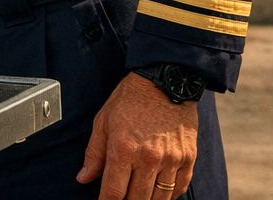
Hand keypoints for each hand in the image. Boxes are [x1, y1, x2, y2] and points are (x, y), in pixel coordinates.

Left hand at [76, 71, 197, 198]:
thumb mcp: (103, 121)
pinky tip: (157, 192)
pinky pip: (179, 188)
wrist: (164, 83)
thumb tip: (83, 178)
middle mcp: (149, 158)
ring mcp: (172, 160)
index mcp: (124, 148)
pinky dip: (169, 195)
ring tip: (137, 197)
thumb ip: (94, 153)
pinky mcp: (189, 159)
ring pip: (160, 198)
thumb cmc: (130, 100)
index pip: (113, 191)